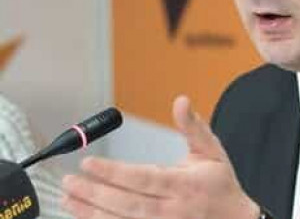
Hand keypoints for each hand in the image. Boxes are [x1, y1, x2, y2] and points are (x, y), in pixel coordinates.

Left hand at [61, 95, 260, 218]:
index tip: (89, 163)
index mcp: (184, 184)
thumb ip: (193, 126)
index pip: (143, 178)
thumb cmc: (220, 184)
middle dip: (94, 192)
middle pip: (127, 203)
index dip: (113, 172)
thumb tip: (181, 102)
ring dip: (91, 212)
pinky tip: (85, 215)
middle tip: (69, 181)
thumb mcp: (212, 151)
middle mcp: (171, 209)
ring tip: (69, 199)